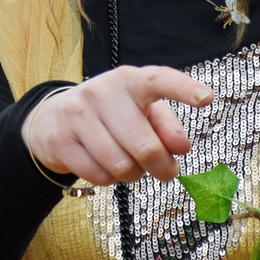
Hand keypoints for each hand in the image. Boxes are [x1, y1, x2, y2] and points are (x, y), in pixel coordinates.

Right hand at [21, 65, 209, 183]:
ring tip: (126, 162)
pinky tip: (102, 164)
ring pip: (121, 166)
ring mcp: (77, 114)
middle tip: (166, 171)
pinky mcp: (60, 138)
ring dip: (132, 174)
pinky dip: (108, 179)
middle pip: (146, 147)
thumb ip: (167, 127)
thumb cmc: (113, 115)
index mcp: (130, 80)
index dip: (183, 89)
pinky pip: (98, 176)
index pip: (159, 80)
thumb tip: (181, 147)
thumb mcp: (142, 112)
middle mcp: (102, 91)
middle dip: (161, 167)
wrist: (53, 118)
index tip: (206, 98)